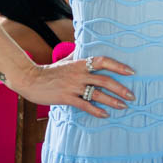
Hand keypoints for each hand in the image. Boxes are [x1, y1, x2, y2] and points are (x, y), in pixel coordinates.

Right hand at [15, 54, 134, 117]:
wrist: (30, 80)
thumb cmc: (49, 70)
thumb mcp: (64, 60)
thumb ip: (76, 55)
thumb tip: (83, 47)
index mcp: (80, 63)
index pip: (102, 61)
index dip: (118, 66)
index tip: (131, 72)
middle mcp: (79, 74)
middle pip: (105, 80)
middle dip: (121, 89)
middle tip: (132, 96)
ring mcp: (73, 86)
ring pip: (97, 94)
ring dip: (113, 101)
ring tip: (123, 106)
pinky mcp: (67, 98)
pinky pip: (85, 105)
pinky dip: (96, 110)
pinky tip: (105, 115)